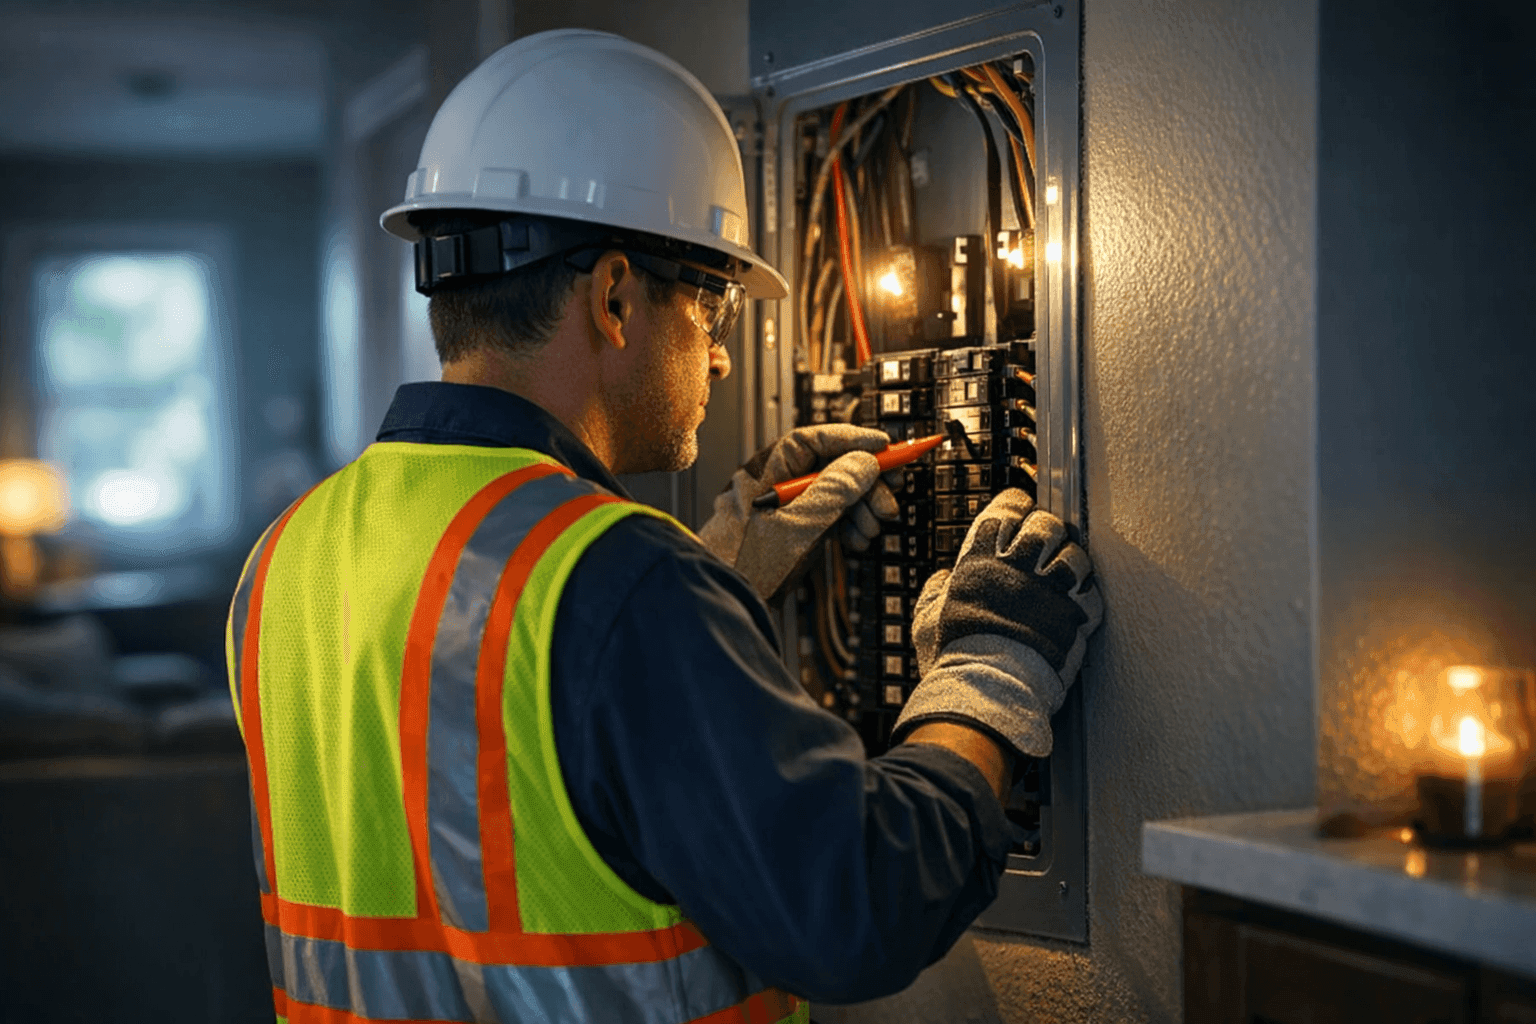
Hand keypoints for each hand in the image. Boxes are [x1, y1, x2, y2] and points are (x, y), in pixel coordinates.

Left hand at [698, 425, 899, 599]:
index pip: (814, 440)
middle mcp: (778, 485)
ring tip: (875, 524)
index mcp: (768, 471)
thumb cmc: (743, 564)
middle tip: (890, 493)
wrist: (725, 601)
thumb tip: (864, 462)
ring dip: (862, 506)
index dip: (852, 439)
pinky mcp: (794, 531)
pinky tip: (859, 539)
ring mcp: (787, 509)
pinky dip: (848, 525)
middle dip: (865, 480)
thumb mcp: (798, 525)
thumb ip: (833, 491)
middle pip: (830, 466)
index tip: (884, 446)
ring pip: (834, 494)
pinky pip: (829, 517)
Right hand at [894, 489, 1102, 758]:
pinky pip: (1092, 592)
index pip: (1008, 509)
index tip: (1020, 514)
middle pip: (1046, 524)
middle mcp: (1019, 565)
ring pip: (1075, 553)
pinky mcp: (1075, 614)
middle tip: (1045, 545)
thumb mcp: (927, 619)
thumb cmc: (953, 654)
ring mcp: (1051, 588)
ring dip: (1071, 560)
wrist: (987, 687)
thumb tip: (941, 579)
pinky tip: (1076, 604)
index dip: (1017, 507)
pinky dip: (1087, 596)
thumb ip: (934, 593)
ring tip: (1065, 574)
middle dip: (1048, 531)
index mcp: (981, 558)